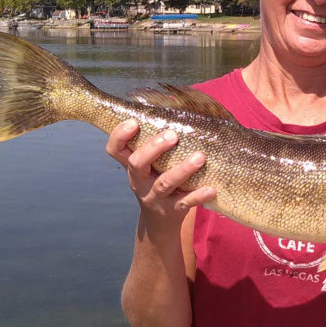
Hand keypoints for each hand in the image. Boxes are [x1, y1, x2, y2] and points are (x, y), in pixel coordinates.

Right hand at [106, 119, 215, 234]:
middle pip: (138, 163)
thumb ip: (159, 143)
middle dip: (154, 148)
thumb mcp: (153, 164)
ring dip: (182, 169)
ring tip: (200, 157)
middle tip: (172, 135)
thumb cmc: (160, 180)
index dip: (119, 136)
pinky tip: (211, 189)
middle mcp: (139, 181)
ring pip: (165, 183)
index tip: (133, 122)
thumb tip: (181, 103)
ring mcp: (155, 197)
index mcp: (133, 166)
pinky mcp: (172, 210)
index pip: (115, 150)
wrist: (160, 222)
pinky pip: (185, 203)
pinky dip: (198, 196)